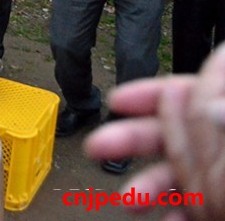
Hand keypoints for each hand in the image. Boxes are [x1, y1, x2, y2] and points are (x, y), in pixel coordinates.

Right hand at [84, 45, 224, 220]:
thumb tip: (190, 97)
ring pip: (187, 170)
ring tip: (129, 199)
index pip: (199, 87)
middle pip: (181, 129)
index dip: (156, 93)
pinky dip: (178, 213)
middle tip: (97, 146)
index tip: (117, 101)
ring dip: (151, 184)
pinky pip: (198, 207)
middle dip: (135, 139)